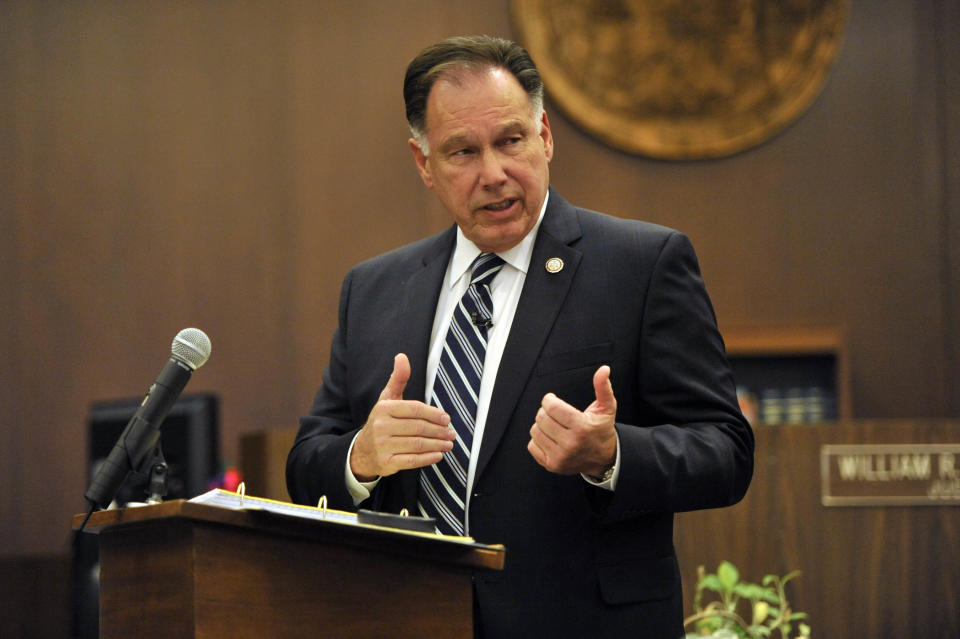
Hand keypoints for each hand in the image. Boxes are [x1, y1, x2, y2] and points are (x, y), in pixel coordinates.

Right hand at [350, 353, 454, 480]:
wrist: (363, 451)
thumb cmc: (382, 421)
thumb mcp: (387, 399)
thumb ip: (398, 379)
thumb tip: (402, 356)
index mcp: (384, 409)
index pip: (414, 409)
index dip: (433, 414)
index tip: (447, 418)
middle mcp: (381, 426)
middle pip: (418, 428)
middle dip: (438, 431)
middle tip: (451, 433)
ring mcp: (383, 446)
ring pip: (417, 444)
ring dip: (437, 444)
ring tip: (448, 444)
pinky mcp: (386, 463)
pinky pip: (411, 460)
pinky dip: (427, 459)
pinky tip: (438, 456)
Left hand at [528, 365, 617, 476]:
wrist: (604, 458)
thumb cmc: (602, 430)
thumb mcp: (607, 407)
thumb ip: (603, 387)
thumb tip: (603, 369)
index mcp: (582, 427)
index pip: (552, 407)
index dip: (549, 400)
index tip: (552, 399)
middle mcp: (570, 444)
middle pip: (541, 418)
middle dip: (545, 411)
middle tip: (555, 412)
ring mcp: (560, 457)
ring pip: (535, 431)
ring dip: (541, 425)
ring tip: (554, 425)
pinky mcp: (552, 465)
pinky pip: (532, 445)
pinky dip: (538, 439)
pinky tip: (551, 437)